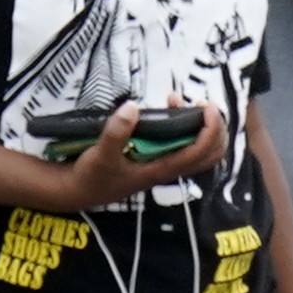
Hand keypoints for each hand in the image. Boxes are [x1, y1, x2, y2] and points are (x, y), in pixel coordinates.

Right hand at [52, 99, 230, 211]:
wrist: (77, 191)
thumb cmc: (91, 176)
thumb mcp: (100, 154)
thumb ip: (115, 133)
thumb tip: (131, 107)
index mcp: (162, 169)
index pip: (201, 151)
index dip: (212, 129)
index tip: (207, 107)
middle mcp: (168, 167)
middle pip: (210, 152)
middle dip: (214, 127)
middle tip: (200, 105)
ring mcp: (163, 163)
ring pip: (198, 148)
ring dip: (199, 125)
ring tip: (178, 101)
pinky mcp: (154, 158)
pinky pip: (181, 142)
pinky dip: (183, 125)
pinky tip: (166, 109)